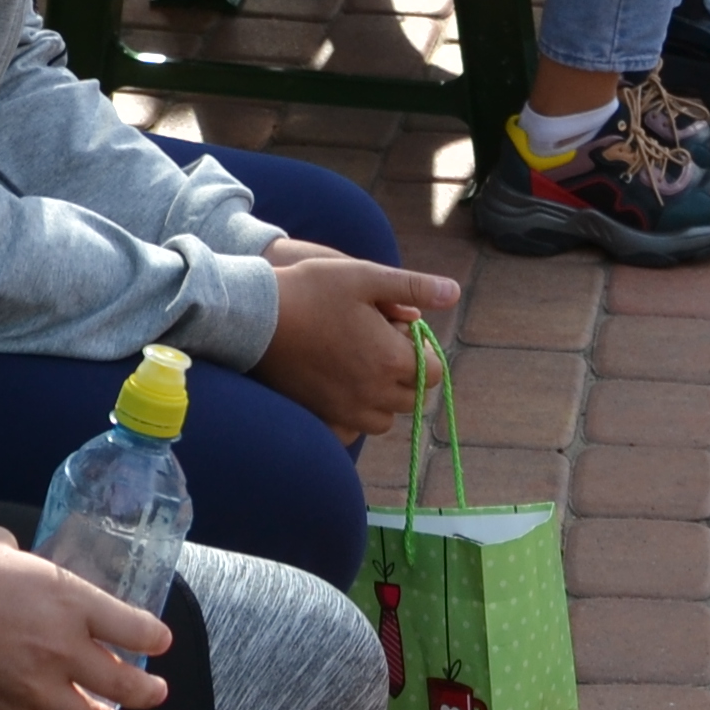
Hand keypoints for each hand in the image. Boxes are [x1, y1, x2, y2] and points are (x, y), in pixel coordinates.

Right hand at [0, 531, 166, 709]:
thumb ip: (22, 558)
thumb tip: (21, 564)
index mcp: (68, 598)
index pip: (131, 626)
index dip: (152, 637)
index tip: (159, 642)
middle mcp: (61, 646)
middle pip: (120, 681)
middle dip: (145, 692)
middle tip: (156, 694)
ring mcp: (34, 685)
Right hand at [248, 250, 464, 439]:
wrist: (255, 317)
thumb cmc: (312, 290)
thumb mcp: (366, 276)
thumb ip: (413, 287)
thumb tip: (454, 292)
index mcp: (391, 359)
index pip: (433, 372)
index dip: (422, 350)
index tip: (400, 330)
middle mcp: (373, 393)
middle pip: (411, 397)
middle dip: (406, 373)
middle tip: (379, 343)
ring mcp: (345, 411)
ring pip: (384, 418)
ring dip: (383, 398)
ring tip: (360, 365)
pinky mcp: (320, 418)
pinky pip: (350, 432)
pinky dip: (353, 417)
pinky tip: (340, 389)